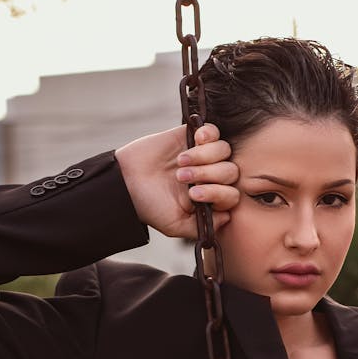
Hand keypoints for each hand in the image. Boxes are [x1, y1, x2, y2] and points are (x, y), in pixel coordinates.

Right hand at [115, 123, 238, 238]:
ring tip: (180, 163)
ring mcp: (202, 156)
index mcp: (209, 199)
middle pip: (231, 172)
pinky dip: (208, 135)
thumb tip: (228, 216)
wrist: (125, 182)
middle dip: (208, 175)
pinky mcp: (191, 136)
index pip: (231, 195)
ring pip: (224, 151)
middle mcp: (210, 177)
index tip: (193, 195)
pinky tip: (195, 140)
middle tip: (182, 178)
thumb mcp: (176, 226)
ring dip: (204, 157)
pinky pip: (214, 131)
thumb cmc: (150, 206)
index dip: (218, 194)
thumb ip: (202, 227)